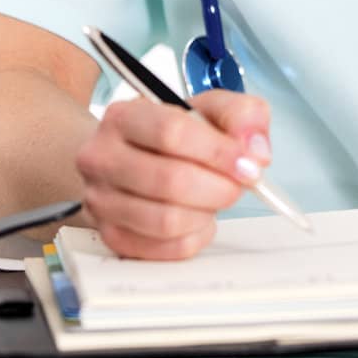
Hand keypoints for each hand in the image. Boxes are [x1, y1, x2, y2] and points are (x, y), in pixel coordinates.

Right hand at [75, 91, 271, 259]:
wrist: (130, 156)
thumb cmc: (173, 133)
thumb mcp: (210, 108)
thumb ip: (242, 115)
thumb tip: (256, 151)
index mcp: (124, 116)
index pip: (172, 133)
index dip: (218, 152)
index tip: (249, 164)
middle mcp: (101, 158)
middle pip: (170, 180)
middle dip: (219, 187)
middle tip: (239, 185)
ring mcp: (101, 201)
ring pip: (166, 221)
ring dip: (207, 213)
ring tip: (216, 198)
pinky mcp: (111, 236)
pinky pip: (164, 249)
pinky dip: (194, 237)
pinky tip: (199, 218)